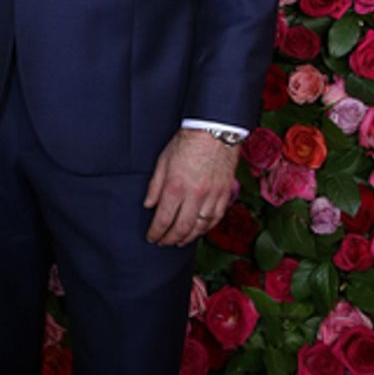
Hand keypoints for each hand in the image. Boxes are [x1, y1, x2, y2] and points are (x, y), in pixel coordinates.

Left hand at [143, 129, 237, 245]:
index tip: (152, 238)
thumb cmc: (187, 143)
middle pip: (181, 228)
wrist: (214, 131)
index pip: (163, 219)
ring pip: (200, 227)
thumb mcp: (163, 161)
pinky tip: (199, 231)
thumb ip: (155, 186)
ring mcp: (212, 196)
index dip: (156, 232)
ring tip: (179, 241)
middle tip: (163, 242)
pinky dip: (206, 228)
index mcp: (175, 187)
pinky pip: (216, 218)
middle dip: (170, 239)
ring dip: (188, 238)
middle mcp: (194, 195)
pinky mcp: (224, 194)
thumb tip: (149, 205)